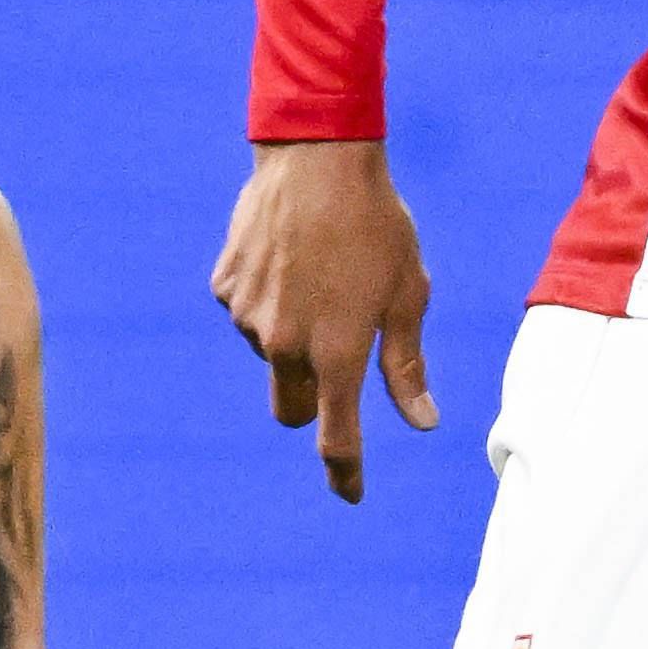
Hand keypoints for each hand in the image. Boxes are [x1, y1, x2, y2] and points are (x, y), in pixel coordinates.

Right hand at [215, 138, 438, 500]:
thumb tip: (422, 422)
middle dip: (311, 402)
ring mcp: (247, 317)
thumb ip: (406, 365)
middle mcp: (284, 345)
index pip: (336, 438)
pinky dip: (270, 301)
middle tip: (337, 356)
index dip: (345, 472)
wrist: (316, 156)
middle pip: (289, 409)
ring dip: (292, 337)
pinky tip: (292, 258)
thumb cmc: (376, 224)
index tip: (351, 493)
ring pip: (271, 354)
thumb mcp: (407, 294)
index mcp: (335, 353)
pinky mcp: (225, 288)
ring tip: (321, 276)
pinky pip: (249, 314)